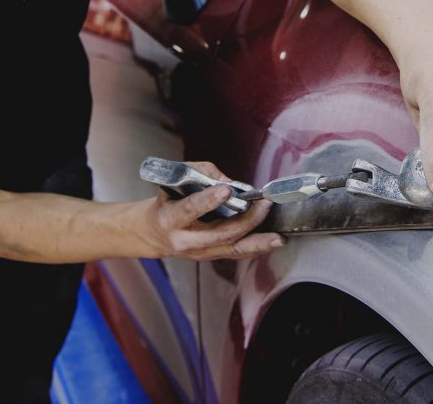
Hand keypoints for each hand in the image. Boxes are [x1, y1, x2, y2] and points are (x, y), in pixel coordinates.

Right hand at [137, 161, 285, 259]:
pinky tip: (273, 242)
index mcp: (170, 219)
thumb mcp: (174, 182)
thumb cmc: (167, 202)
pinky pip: (237, 253)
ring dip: (258, 242)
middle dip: (246, 220)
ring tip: (278, 236)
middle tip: (264, 204)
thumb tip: (231, 183)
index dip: (208, 200)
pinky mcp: (211, 256)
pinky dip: (256, 247)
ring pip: (233, 249)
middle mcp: (185, 240)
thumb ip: (202, 175)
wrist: (153, 233)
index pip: (190, 210)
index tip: (226, 190)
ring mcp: (200, 253)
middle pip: (220, 234)